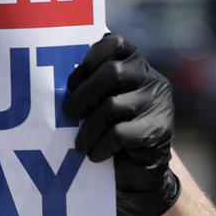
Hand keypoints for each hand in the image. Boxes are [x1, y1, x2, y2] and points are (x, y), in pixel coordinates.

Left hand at [64, 32, 179, 215]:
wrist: (139, 172)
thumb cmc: (111, 129)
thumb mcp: (101, 101)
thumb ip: (90, 84)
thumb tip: (56, 82)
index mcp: (136, 64)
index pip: (116, 43)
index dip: (91, 57)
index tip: (72, 81)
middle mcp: (152, 79)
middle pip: (113, 72)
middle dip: (84, 94)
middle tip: (69, 114)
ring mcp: (158, 104)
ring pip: (114, 106)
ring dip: (89, 127)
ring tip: (79, 143)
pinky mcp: (159, 131)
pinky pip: (121, 133)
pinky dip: (101, 145)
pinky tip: (93, 153)